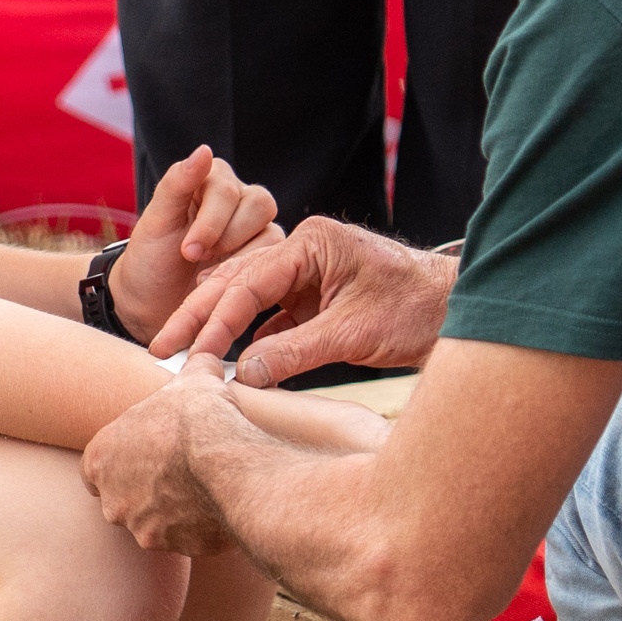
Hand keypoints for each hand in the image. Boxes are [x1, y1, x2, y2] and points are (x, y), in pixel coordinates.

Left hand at [83, 357, 246, 555]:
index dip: (121, 461)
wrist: (227, 464)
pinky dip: (197, 528)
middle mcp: (112, 499)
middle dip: (146, 490)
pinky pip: (184, 539)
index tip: (145, 456)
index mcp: (101, 458)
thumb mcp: (193, 381)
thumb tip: (205, 353)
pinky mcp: (173, 548)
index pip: (95, 468)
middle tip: (177, 473)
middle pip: (122, 499)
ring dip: (172, 511)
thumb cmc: (199, 418)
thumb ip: (191, 369)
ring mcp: (140, 527)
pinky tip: (218, 508)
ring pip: (153, 522)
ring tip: (203, 490)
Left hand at [107, 145, 279, 342]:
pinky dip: (252, 269)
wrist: (152, 304)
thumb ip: (177, 183)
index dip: (211, 222)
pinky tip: (227, 282)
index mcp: (210, 179)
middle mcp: (237, 196)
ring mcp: (253, 225)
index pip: (227, 189)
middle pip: (258, 204)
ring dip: (240, 256)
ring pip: (271, 229)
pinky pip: (276, 255)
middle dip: (226, 237)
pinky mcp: (263, 252)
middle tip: (197, 259)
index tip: (187, 250)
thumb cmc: (151, 258)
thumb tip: (205, 150)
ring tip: (209, 274)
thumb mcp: (157, 221)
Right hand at [148, 215, 453, 385]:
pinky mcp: (319, 300)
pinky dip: (253, 340)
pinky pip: (276, 318)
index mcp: (313, 244)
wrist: (459, 310)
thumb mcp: (354, 333)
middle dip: (200, 318)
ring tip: (184, 356)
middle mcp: (307, 253)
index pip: (249, 283)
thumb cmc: (417, 309)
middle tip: (162, 349)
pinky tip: (229, 361)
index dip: (214, 321)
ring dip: (221, 329)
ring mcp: (312, 276)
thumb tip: (243, 376)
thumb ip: (295, 352)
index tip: (186, 352)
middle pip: (240, 285)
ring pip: (253, 302)